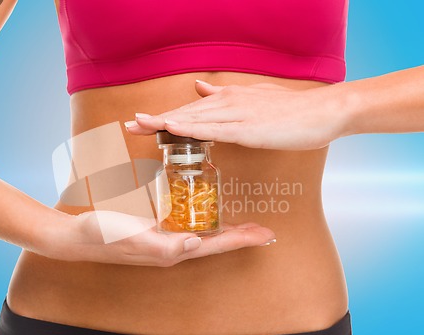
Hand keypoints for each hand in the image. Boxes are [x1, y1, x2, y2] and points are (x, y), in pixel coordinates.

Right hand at [36, 210, 275, 266]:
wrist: (77, 236)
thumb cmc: (103, 236)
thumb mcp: (133, 238)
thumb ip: (164, 245)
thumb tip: (197, 243)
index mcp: (172, 251)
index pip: (215, 245)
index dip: (241, 239)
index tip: (266, 233)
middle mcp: (172, 247)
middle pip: (215, 241)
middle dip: (240, 235)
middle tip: (263, 228)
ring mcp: (164, 238)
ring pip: (203, 233)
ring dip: (225, 228)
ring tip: (244, 223)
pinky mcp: (155, 229)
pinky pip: (185, 223)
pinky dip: (202, 217)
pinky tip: (205, 211)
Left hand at [126, 80, 348, 149]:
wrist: (323, 111)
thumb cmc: (290, 112)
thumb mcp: (253, 99)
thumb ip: (224, 95)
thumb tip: (200, 88)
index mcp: (228, 100)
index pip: (190, 110)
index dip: (163, 117)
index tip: (140, 123)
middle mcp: (228, 104)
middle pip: (184, 113)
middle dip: (154, 120)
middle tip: (127, 127)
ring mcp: (237, 115)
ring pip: (193, 119)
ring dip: (164, 122)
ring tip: (138, 126)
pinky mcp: (248, 129)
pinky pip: (214, 129)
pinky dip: (190, 128)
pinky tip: (172, 127)